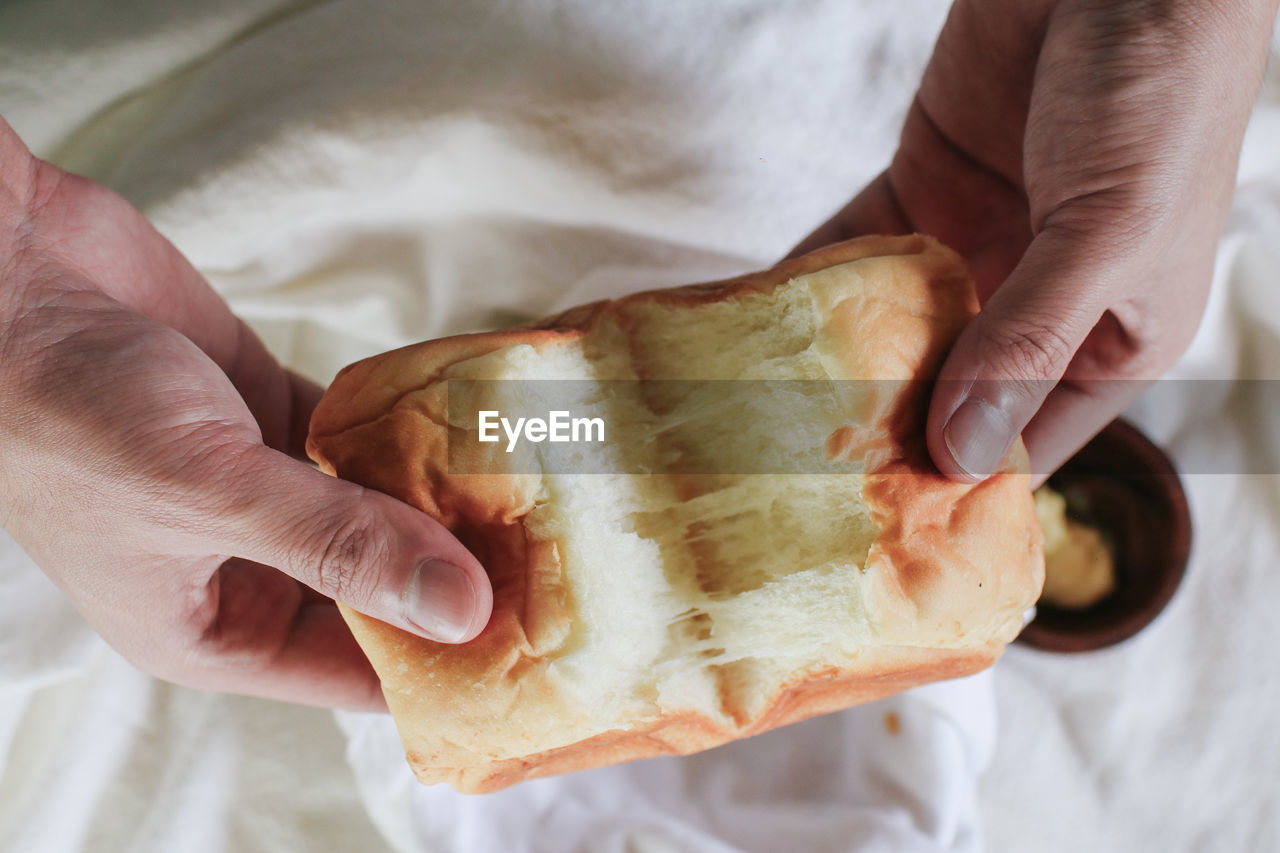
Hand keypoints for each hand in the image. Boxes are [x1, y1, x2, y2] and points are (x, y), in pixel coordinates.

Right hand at [0, 118, 492, 709]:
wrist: (3, 276)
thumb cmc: (68, 408)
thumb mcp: (208, 493)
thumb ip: (340, 546)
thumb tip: (462, 610)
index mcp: (212, 628)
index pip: (354, 670)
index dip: (442, 661)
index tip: (537, 644)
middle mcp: (246, 566)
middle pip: (381, 587)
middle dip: (460, 571)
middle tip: (566, 556)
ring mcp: (263, 486)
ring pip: (377, 507)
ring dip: (444, 496)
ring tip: (544, 490)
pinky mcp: (271, 411)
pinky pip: (361, 434)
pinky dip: (410, 428)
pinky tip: (475, 421)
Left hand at [792, 0, 1278, 481]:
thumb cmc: (1157, 95)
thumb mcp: (1107, 232)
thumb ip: (1029, 338)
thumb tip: (957, 452)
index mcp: (1109, 340)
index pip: (1025, 440)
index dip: (957, 482)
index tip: (878, 526)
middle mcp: (1037, 306)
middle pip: (947, 393)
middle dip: (878, 431)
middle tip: (791, 478)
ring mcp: (974, 247)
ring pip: (894, 327)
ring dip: (832, 361)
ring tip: (757, 415)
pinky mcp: (923, 190)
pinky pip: (857, 249)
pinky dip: (811, 281)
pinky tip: (755, 321)